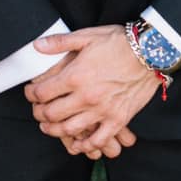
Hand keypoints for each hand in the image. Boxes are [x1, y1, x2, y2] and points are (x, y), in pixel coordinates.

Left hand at [24, 25, 161, 155]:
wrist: (150, 53)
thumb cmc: (119, 43)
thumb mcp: (87, 35)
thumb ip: (60, 42)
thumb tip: (37, 46)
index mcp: (76, 76)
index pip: (42, 93)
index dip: (31, 94)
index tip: (30, 93)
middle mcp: (86, 96)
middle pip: (52, 114)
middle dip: (39, 114)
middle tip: (37, 111)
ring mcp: (102, 110)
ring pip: (70, 129)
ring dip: (55, 131)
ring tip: (50, 127)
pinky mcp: (118, 119)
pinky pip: (98, 139)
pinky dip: (85, 145)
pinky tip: (78, 143)